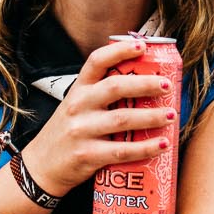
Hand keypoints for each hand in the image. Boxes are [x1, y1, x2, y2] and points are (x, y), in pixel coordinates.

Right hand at [18, 36, 176, 194]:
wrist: (41, 167)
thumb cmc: (68, 132)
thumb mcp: (77, 106)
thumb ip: (101, 95)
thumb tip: (144, 84)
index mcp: (78, 89)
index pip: (96, 61)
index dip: (119, 51)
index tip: (142, 46)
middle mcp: (78, 106)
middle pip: (115, 87)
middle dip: (145, 84)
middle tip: (168, 86)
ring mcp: (81, 130)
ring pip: (122, 119)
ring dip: (151, 116)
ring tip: (172, 115)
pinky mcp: (87, 156)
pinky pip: (122, 150)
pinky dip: (145, 148)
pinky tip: (161, 144)